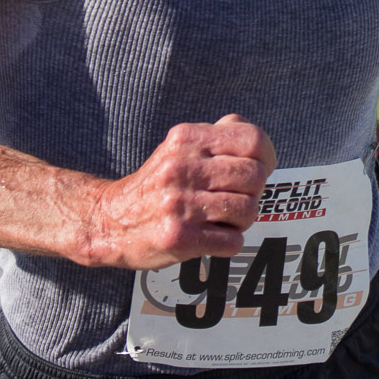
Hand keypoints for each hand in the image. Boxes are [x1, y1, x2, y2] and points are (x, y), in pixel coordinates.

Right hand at [83, 114, 275, 270]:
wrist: (110, 221)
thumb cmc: (158, 183)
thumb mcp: (179, 147)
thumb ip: (217, 136)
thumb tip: (257, 140)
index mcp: (186, 138)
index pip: (251, 139)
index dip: (267, 155)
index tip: (262, 167)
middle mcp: (182, 166)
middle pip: (254, 176)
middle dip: (254, 191)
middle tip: (236, 198)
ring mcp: (180, 203)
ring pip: (248, 210)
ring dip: (241, 219)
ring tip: (222, 219)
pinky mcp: (179, 237)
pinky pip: (232, 241)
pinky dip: (229, 242)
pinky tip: (210, 236)